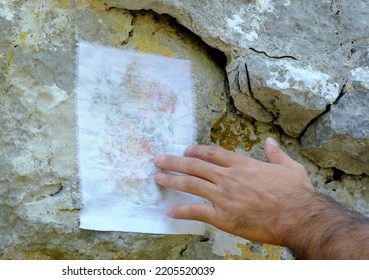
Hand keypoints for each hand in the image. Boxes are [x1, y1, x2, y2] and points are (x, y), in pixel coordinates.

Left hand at [154, 137, 314, 245]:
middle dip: (174, 161)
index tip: (186, 149)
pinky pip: (196, 212)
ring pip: (191, 184)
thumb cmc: (296, 193)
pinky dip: (181, 211)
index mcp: (242, 165)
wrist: (298, 216)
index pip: (213, 153)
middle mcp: (228, 177)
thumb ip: (276, 154)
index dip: (196, 150)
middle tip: (159, 159)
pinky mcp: (222, 216)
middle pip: (195, 165)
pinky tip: (169, 211)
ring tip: (158, 177)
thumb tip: (270, 141)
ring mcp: (223, 196)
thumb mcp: (289, 167)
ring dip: (172, 180)